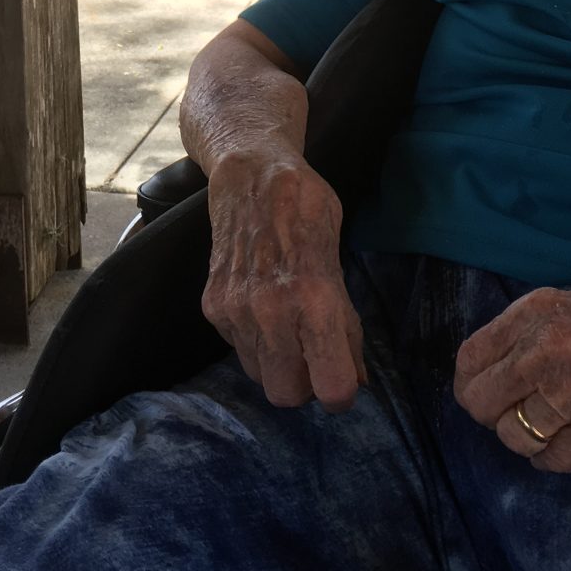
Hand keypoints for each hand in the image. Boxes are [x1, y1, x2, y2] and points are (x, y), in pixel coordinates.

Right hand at [200, 152, 366, 410]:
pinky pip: (238, 349)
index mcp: (314, 299)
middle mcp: (272, 311)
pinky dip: (254, 340)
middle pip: (287, 396)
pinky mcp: (213, 305)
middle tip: (314, 356)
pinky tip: (263, 307)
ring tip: (288, 327)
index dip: (342, 391)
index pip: (331, 388)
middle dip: (303, 385)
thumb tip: (357, 376)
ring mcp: (236, 310)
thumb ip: (346, 323)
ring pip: (259, 376)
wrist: (249, 174)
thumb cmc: (306, 209)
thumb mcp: (340, 259)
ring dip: (277, 363)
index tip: (343, 376)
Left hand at [453, 260, 570, 472]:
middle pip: (482, 404)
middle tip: (516, 419)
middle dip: (494, 416)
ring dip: (527, 441)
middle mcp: (545, 350)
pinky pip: (559, 458)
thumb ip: (546, 329)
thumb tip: (515, 359)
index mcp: (537, 312)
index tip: (486, 395)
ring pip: (516, 436)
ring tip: (549, 434)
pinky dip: (558, 459)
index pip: (471, 359)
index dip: (473, 384)